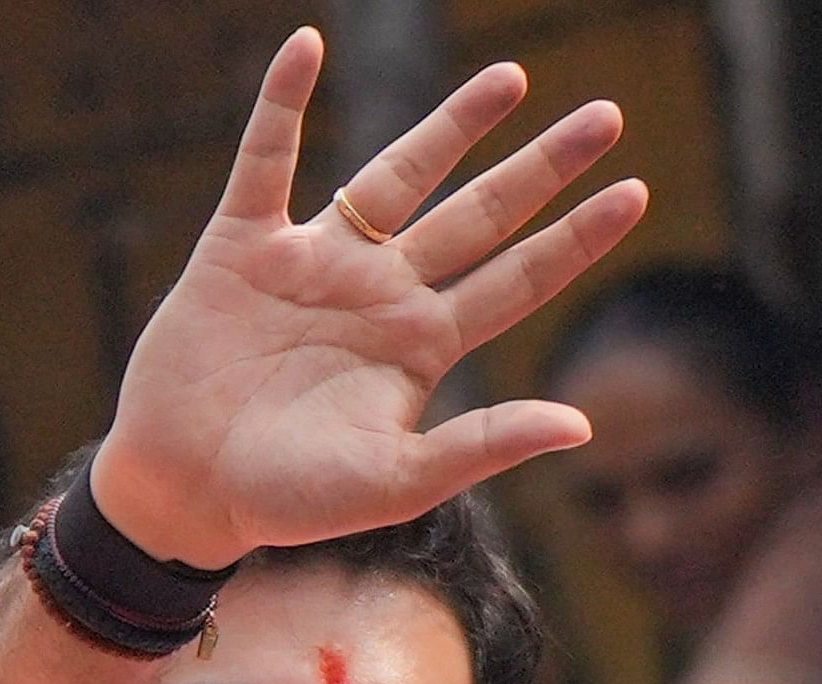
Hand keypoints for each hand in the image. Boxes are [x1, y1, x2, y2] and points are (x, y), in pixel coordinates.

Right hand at [83, 31, 648, 570]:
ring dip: (451, 126)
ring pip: (396, 175)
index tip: (636, 192)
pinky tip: (307, 45)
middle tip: (607, 116)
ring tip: (511, 77)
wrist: (185, 490)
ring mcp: (316, 262)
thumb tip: (583, 425)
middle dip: (541, 167)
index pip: (518, 279)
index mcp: (423, 345)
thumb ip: (483, 446)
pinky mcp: (243, 245)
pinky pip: (267, 161)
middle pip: (478, 214)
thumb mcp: (395, 481)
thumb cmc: (289, 499)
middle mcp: (381, 291)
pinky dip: (281, 104)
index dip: (576, 237)